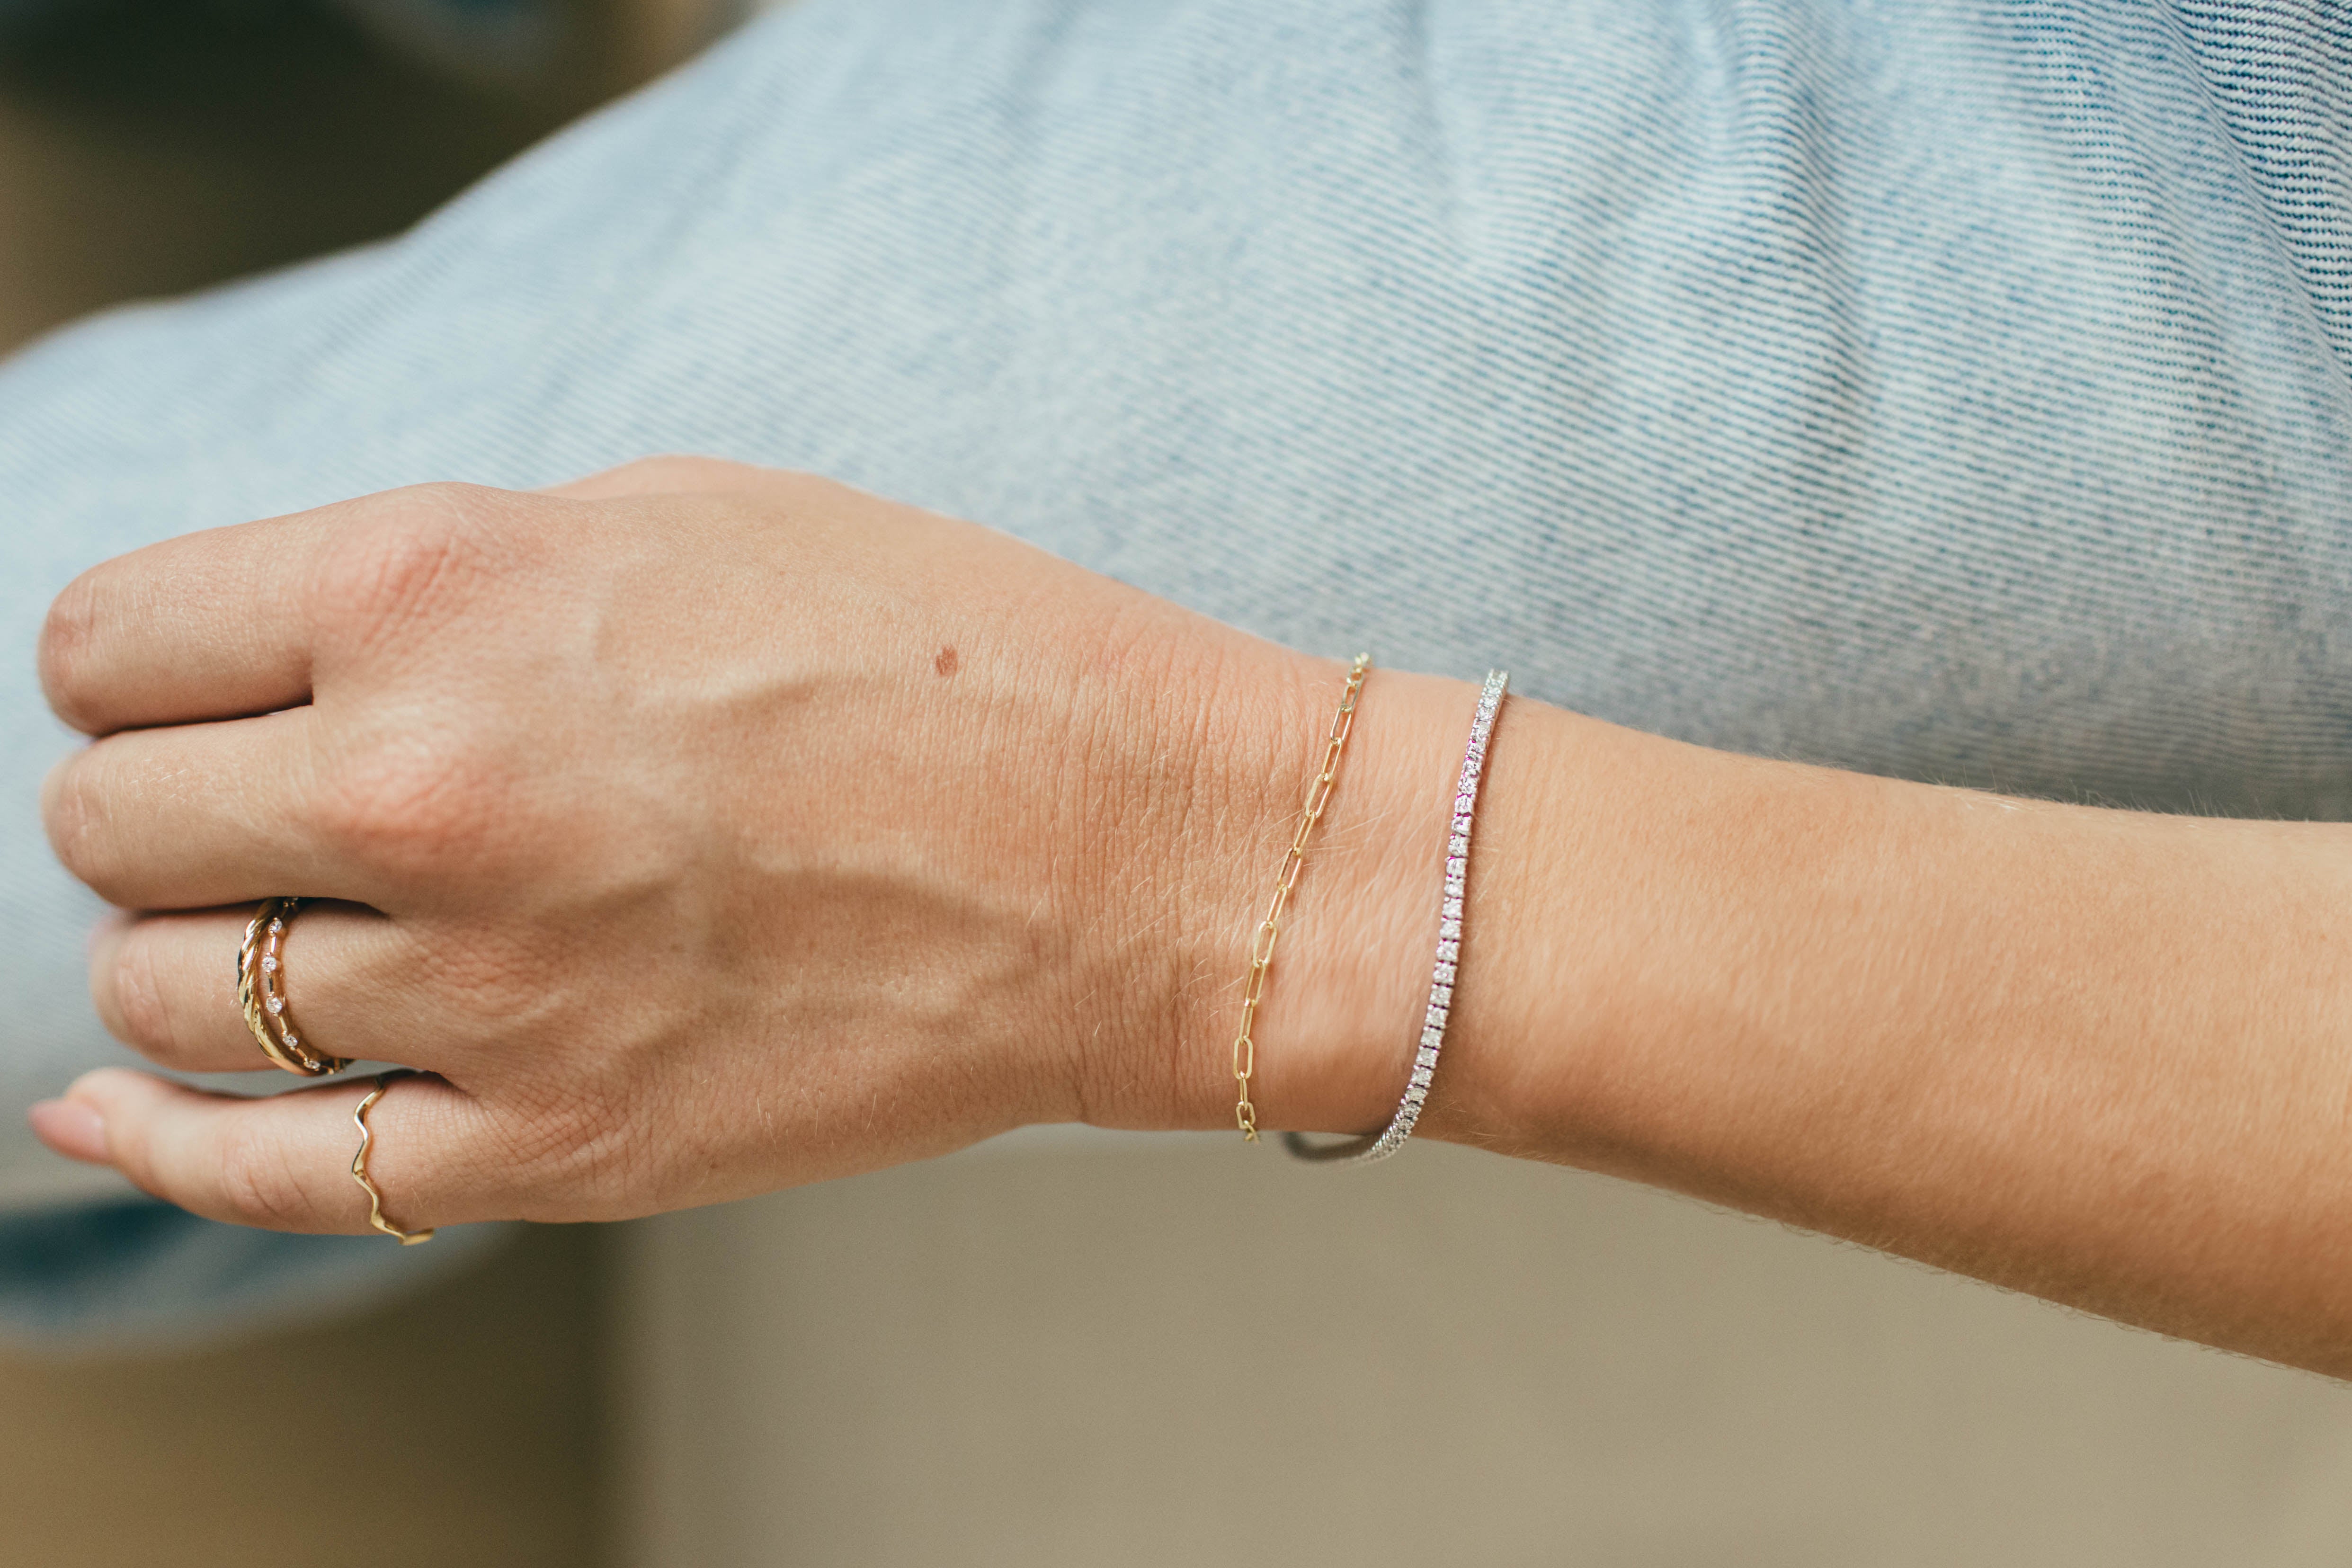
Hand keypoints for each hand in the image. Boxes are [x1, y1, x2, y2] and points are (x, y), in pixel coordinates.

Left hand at [26, 458, 1437, 1231]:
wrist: (1149, 854)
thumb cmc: (947, 651)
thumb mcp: (676, 512)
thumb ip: (439, 577)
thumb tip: (268, 657)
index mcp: (443, 590)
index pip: (112, 642)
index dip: (140, 664)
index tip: (196, 688)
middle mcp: (430, 788)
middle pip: (112, 822)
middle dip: (167, 804)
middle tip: (269, 802)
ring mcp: (493, 991)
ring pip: (169, 994)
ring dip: (195, 952)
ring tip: (302, 922)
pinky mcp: (563, 1146)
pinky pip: (270, 1173)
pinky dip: (155, 1145)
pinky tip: (109, 1114)